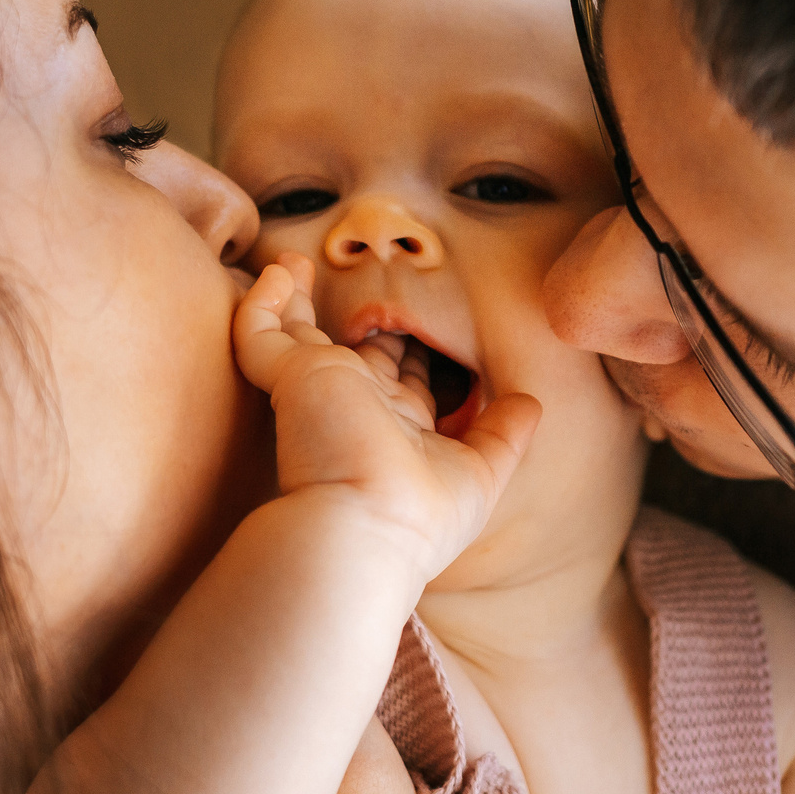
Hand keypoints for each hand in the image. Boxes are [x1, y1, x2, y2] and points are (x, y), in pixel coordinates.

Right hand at [233, 253, 540, 574]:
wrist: (363, 530)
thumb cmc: (421, 517)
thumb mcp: (480, 473)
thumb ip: (504, 434)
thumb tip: (532, 403)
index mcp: (396, 425)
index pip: (399, 378)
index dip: (404, 349)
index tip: (413, 323)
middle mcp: (354, 404)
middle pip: (349, 350)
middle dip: (352, 322)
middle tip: (361, 293)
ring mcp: (316, 391)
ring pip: (296, 336)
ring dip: (294, 299)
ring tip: (292, 263)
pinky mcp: (289, 378)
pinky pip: (262, 333)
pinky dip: (264, 303)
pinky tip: (277, 274)